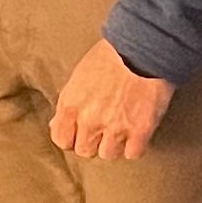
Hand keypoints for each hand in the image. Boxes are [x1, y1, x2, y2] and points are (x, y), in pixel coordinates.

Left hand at [49, 36, 173, 159]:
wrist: (143, 48)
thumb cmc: (111, 56)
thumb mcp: (79, 76)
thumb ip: (69, 103)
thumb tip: (57, 124)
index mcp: (71, 105)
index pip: (62, 140)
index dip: (72, 137)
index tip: (80, 132)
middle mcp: (90, 120)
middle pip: (85, 150)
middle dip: (94, 140)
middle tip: (105, 126)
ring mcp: (115, 128)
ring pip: (109, 154)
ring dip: (115, 144)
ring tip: (123, 127)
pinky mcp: (140, 131)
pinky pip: (133, 153)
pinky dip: (135, 145)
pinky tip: (137, 131)